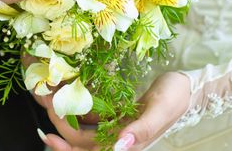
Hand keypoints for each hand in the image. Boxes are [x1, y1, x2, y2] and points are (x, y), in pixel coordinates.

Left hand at [37, 72, 191, 150]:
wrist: (186, 86)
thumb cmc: (175, 98)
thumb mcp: (159, 111)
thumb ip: (141, 130)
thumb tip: (120, 147)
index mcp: (127, 143)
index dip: (67, 148)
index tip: (48, 134)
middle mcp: (117, 138)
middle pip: (81, 142)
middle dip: (60, 127)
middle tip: (44, 104)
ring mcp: (115, 126)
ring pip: (83, 128)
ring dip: (65, 115)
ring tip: (50, 97)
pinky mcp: (115, 113)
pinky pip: (91, 114)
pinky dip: (78, 106)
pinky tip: (67, 92)